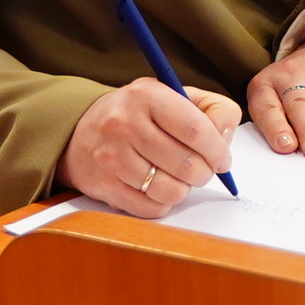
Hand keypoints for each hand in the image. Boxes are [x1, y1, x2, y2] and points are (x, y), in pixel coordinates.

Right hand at [64, 79, 240, 216]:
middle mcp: (125, 124)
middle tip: (203, 170)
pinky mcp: (104, 185)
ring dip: (183, 189)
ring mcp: (111, 157)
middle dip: (204, 173)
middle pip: (187, 165)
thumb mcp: (173, 95)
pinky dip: (162, 203)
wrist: (79, 131)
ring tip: (177, 177)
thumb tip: (225, 139)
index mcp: (147, 96)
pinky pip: (150, 208)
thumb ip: (211, 109)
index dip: (218, 150)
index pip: (196, 129)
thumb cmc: (137, 114)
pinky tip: (156, 187)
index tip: (223, 159)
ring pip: (171, 191)